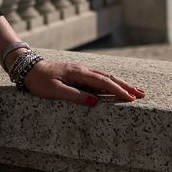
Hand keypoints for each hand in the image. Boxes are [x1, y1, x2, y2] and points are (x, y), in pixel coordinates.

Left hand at [22, 59, 143, 106]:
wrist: (29, 68)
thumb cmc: (40, 81)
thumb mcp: (55, 91)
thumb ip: (75, 96)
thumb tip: (95, 102)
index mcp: (79, 73)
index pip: (104, 82)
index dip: (119, 90)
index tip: (132, 98)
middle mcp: (83, 70)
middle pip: (109, 77)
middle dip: (126, 86)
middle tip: (142, 94)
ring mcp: (82, 72)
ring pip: (105, 77)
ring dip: (121, 84)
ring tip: (135, 90)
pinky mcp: (79, 75)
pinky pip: (99, 79)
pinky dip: (111, 83)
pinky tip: (116, 87)